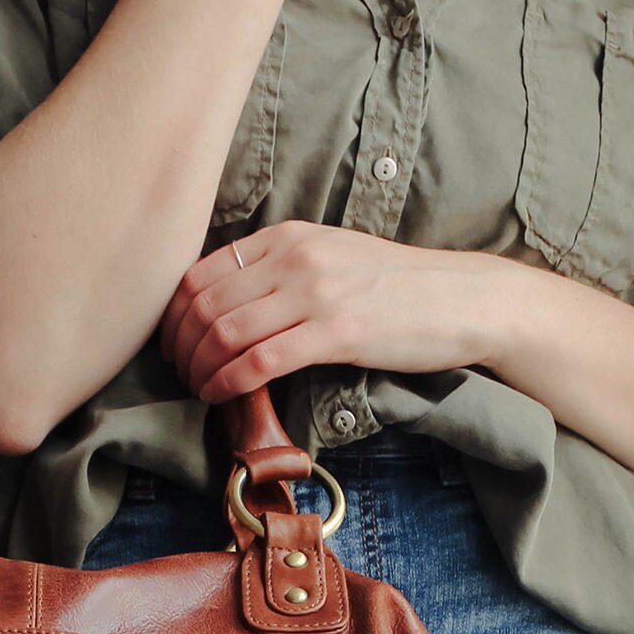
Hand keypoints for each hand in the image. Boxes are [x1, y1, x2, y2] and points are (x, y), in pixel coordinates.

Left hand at [159, 221, 488, 404]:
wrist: (461, 298)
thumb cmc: (396, 288)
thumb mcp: (330, 258)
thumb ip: (279, 272)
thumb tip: (228, 304)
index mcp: (286, 236)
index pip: (201, 271)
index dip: (173, 314)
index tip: (172, 344)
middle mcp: (294, 257)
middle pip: (204, 304)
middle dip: (180, 347)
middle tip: (180, 375)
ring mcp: (315, 293)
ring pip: (225, 333)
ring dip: (200, 370)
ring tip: (199, 390)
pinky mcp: (337, 333)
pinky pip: (260, 361)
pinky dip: (229, 384)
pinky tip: (221, 397)